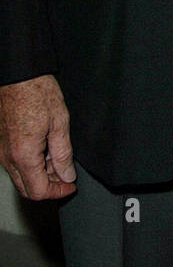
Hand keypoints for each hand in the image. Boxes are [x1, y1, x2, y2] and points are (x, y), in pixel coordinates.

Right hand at [0, 74, 76, 199]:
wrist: (18, 75)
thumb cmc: (37, 92)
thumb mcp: (60, 122)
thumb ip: (63, 153)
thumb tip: (67, 175)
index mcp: (24, 155)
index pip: (39, 191)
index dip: (58, 192)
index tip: (71, 185)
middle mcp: (8, 157)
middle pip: (27, 189)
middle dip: (49, 186)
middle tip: (66, 174)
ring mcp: (3, 151)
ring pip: (21, 177)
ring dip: (40, 175)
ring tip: (58, 157)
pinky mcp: (2, 143)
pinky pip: (15, 163)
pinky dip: (31, 164)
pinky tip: (45, 148)